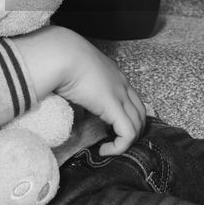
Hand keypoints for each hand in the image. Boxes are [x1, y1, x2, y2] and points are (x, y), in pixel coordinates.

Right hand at [9, 26, 145, 154]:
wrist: (62, 53)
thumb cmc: (63, 60)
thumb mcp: (77, 75)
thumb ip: (80, 89)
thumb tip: (70, 104)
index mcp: (115, 76)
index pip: (133, 101)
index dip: (128, 118)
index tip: (111, 130)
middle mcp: (122, 85)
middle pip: (140, 114)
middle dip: (133, 132)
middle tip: (115, 143)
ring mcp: (120, 95)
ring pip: (137, 125)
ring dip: (126, 141)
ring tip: (109, 149)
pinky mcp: (113, 106)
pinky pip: (127, 133)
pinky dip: (120, 146)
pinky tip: (105, 150)